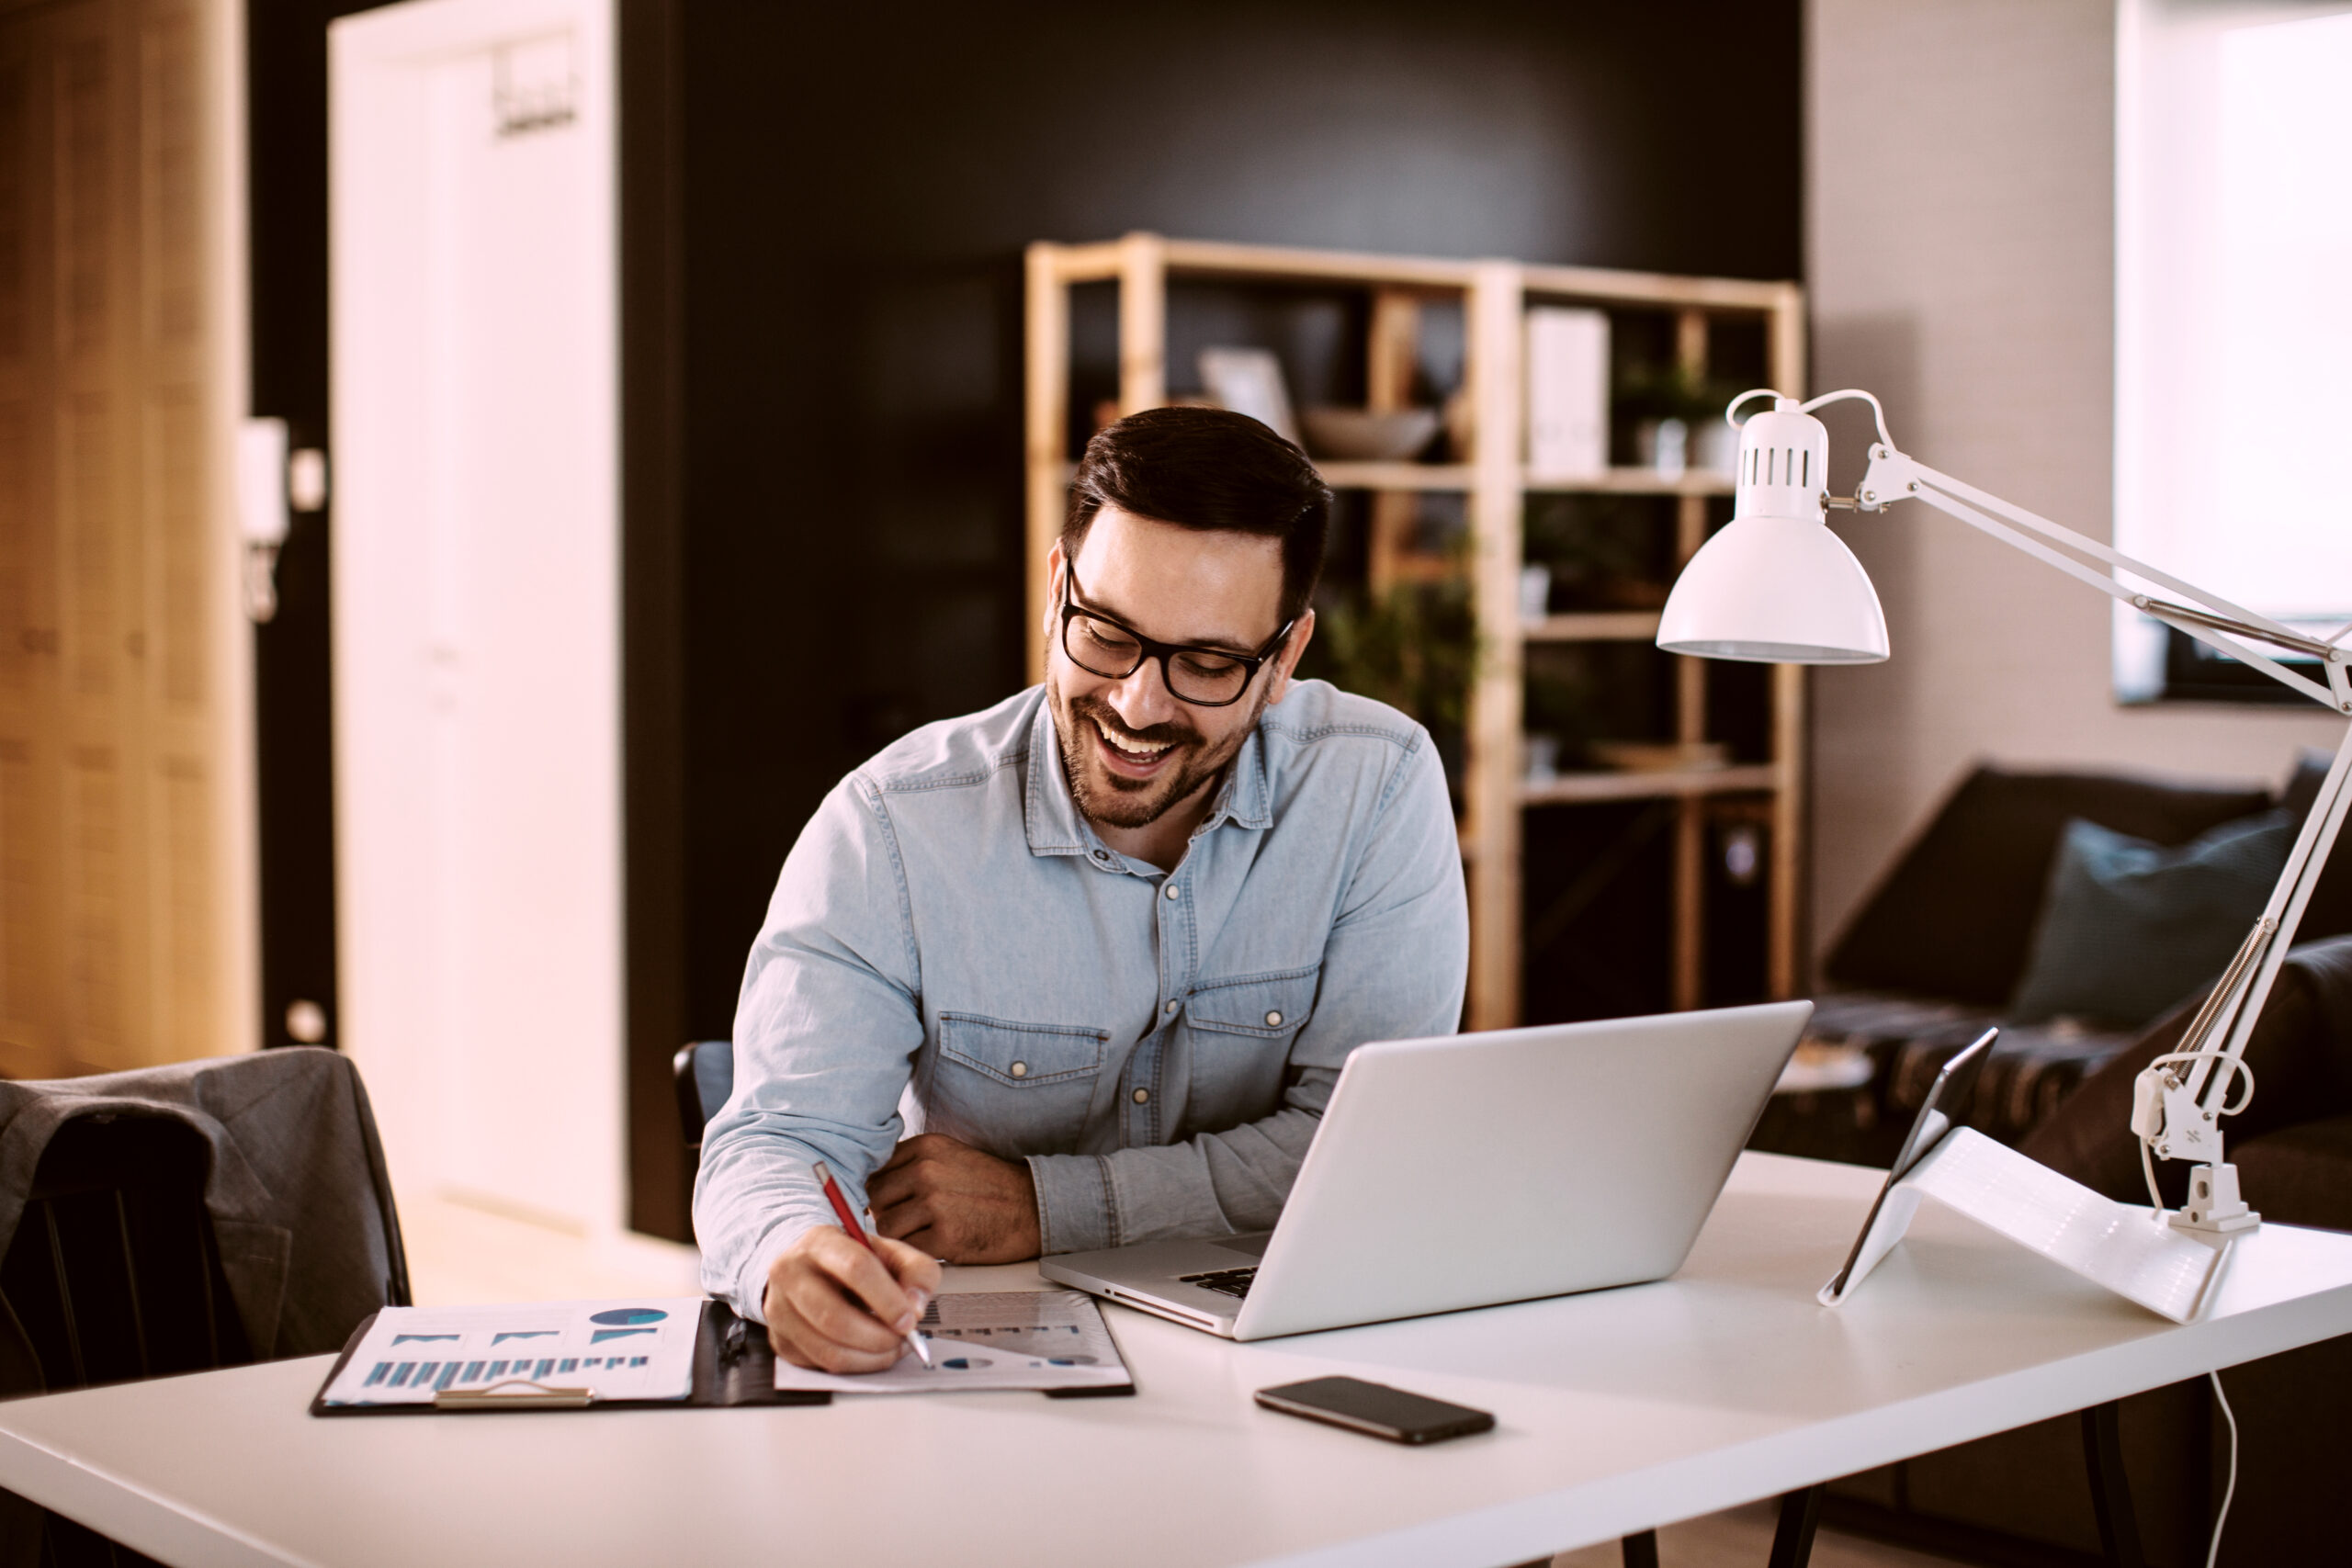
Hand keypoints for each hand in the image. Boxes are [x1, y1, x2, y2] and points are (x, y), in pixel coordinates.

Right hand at [762, 1225, 940, 1373]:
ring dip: (869, 1357)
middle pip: (834, 1317)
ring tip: (892, 1348)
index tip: (910, 1320)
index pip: (854, 1268)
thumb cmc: (853, 1260)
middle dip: (878, 1337)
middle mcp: (790, 1273)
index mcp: (819, 1242)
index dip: (887, 1299)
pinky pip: (821, 1365)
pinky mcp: (780, 1340)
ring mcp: (779, 1310)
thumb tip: (916, 1308)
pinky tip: (870, 1353)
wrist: (809, 1267)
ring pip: (827, 1349)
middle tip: (904, 1339)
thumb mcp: (890, 1252)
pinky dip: (855, 1366)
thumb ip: (916, 1272)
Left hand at [869, 1132, 1042, 1262]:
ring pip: (887, 1226)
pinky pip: (908, 1248)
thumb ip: (911, 1164)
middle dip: (887, 1213)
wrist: (1032, 1208)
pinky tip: (937, 1244)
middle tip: (909, 1221)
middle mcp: (926, 1171)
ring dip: (901, 1235)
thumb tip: (871, 1186)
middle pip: (876, 1198)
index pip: (875, 1170)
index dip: (881, 1191)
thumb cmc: (989, 1186)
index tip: (893, 1202)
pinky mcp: (945, 1236)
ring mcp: (935, 1204)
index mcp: (925, 1147)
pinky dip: (917, 1251)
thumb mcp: (949, 1157)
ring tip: (924, 1233)